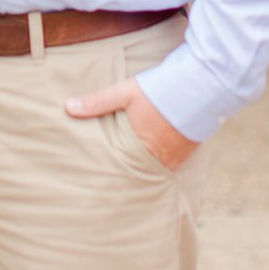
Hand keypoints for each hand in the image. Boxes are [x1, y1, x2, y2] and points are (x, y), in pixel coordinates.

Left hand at [65, 77, 199, 170]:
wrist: (200, 85)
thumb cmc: (160, 90)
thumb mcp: (125, 92)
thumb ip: (97, 102)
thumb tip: (68, 107)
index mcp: (140, 147)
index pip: (122, 168)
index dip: (113, 173)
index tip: (103, 180)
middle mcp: (159, 156)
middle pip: (140, 172)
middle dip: (131, 174)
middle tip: (117, 184)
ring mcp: (177, 154)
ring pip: (158, 168)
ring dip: (148, 168)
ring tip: (137, 173)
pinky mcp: (190, 148)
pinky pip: (175, 162)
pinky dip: (166, 162)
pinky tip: (160, 159)